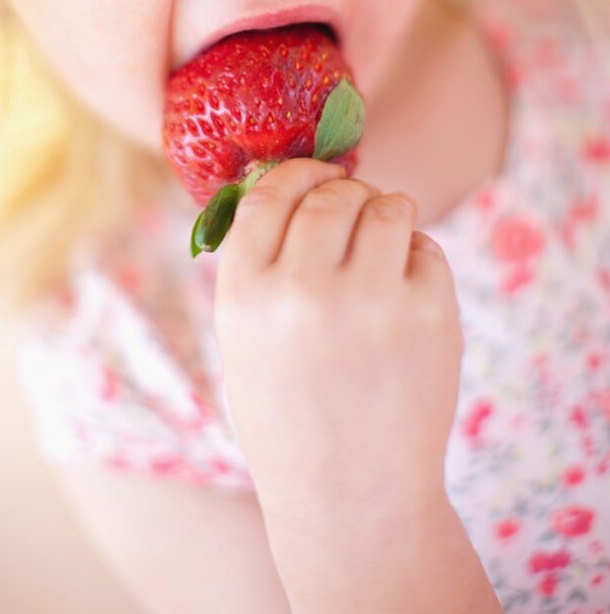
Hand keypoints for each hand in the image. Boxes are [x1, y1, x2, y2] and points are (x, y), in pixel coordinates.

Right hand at [213, 157, 463, 521]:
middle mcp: (302, 292)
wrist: (352, 498)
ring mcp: (370, 301)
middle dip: (345, 193)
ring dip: (387, 214)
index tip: (311, 177)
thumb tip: (286, 182)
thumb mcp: (245, 341)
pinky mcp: (428, 315)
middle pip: (330, 194)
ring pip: (387, 207)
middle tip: (354, 210)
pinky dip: (419, 259)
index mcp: (245, 296)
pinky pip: (427, 249)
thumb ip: (261, 265)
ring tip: (384, 245)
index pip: (268, 195)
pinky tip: (405, 294)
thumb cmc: (291, 414)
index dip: (293, 175)